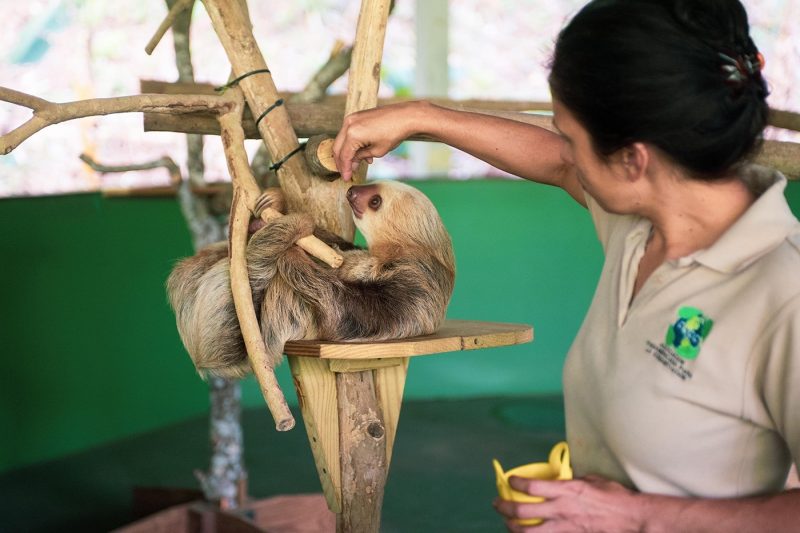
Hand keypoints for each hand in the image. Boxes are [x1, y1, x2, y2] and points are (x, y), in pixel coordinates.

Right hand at [332, 102, 423, 180]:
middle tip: (347, 173)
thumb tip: (353, 163)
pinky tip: (363, 153)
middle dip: (342, 162)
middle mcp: (349, 124)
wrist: (405, 116)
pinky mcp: (357, 116)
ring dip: (347, 153)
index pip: (344, 156)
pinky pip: (349, 132)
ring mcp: (352, 118)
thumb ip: (361, 157)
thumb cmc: (394, 132)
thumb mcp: (377, 151)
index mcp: (353, 134)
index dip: (345, 169)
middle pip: (338, 147)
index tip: (346, 178)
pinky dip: (352, 143)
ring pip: (342, 140)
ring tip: (357, 164)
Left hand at [493, 475, 643, 532]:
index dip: (516, 483)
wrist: (632, 520)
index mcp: (566, 490)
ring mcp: (565, 528)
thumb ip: (574, 481)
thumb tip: (565, 480)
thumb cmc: (615, 498)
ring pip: (529, 532)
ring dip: (513, 528)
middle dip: (505, 508)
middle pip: (523, 511)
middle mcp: (561, 509)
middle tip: (498, 504)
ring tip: (507, 523)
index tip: (510, 481)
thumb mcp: (592, 480)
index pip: (532, 486)